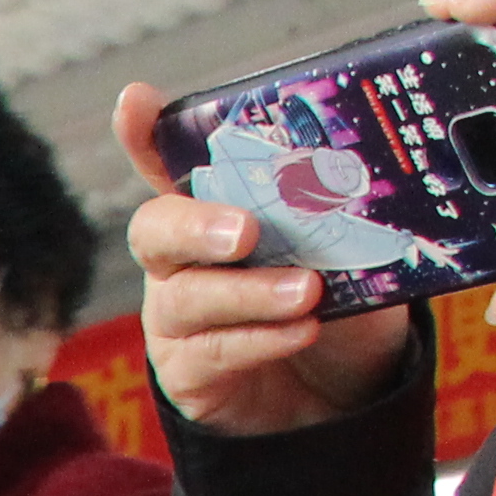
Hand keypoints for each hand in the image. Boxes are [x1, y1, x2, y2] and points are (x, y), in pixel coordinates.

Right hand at [116, 86, 421, 434]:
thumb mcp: (353, 250)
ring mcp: (175, 315)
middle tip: (247, 232)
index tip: (136, 101)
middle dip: (197, 225)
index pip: (169, 162)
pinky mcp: (185, 371)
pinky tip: (302, 330)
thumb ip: (339, 217)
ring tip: (307, 292)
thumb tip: (359, 176)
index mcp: (217, 209)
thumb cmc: (341, 304)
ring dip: (249, 292)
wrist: (346, 394)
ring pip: (185, 296)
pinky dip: (259, 338)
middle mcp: (181, 258)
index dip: (145, 134)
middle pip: (155, 229)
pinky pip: (209, 351)